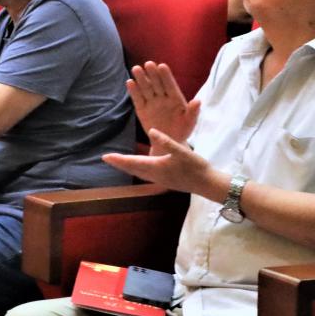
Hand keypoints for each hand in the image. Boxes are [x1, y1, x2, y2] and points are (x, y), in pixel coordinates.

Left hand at [103, 129, 227, 200]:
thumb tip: (151, 130)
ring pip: (139, 173)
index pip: (133, 162)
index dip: (119, 159)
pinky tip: (140, 168)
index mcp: (157, 167)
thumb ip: (167, 141)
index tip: (105, 157)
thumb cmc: (197, 167)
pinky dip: (138, 170)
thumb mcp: (183, 151)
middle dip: (119, 164)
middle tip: (107, 159)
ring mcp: (161, 180)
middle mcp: (156, 176)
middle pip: (133, 169)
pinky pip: (146, 175)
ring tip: (119, 162)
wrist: (209, 185)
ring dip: (127, 167)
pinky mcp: (166, 181)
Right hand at [125, 62, 199, 153]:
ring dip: (141, 79)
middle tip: (148, 64)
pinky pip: (137, 99)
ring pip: (146, 88)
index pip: (170, 85)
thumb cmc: (182, 130)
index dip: (166, 76)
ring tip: (136, 68)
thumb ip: (193, 111)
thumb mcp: (190, 122)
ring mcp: (151, 102)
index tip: (162, 66)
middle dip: (153, 74)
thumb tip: (198, 100)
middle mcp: (162, 97)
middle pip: (157, 84)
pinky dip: (133, 91)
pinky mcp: (142, 109)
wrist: (169, 143)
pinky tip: (130, 82)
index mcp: (175, 98)